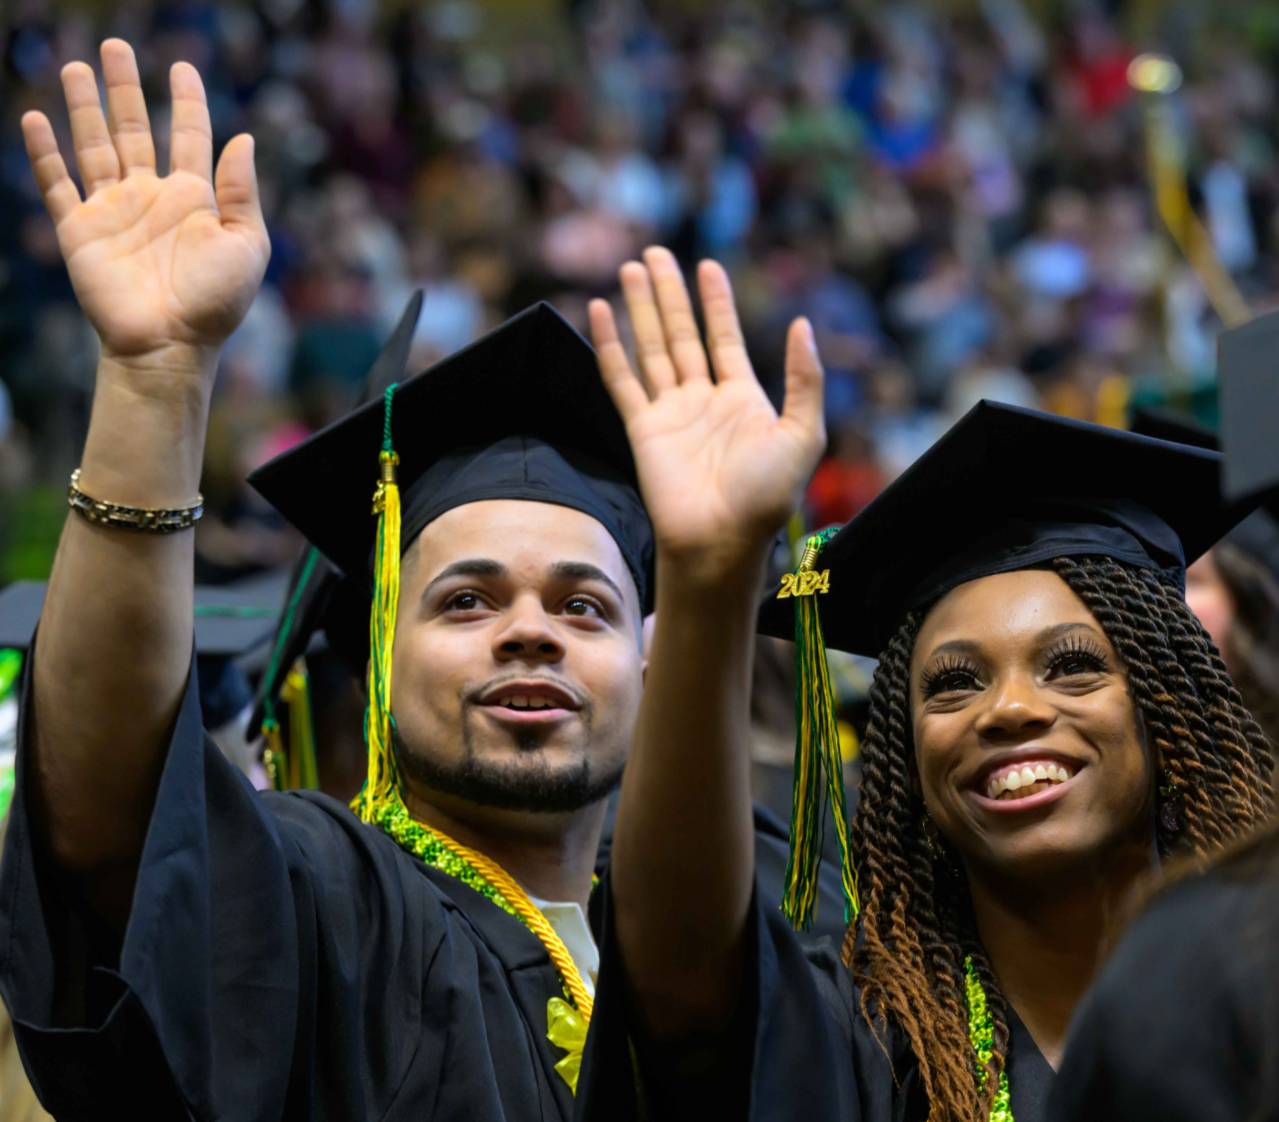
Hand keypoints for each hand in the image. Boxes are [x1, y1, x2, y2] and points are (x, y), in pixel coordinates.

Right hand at [21, 39, 268, 385]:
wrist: (170, 344)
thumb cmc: (216, 302)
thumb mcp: (247, 244)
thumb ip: (242, 191)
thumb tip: (244, 138)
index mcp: (194, 198)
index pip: (188, 135)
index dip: (186, 101)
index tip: (181, 67)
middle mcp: (151, 197)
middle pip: (134, 129)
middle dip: (124, 88)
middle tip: (115, 45)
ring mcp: (113, 211)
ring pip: (94, 146)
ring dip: (84, 107)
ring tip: (75, 67)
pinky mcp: (80, 230)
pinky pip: (58, 183)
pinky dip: (45, 152)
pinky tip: (36, 117)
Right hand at [589, 247, 824, 577]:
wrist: (721, 540)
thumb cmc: (767, 496)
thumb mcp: (803, 434)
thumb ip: (804, 379)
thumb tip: (802, 324)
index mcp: (743, 399)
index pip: (724, 338)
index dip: (715, 302)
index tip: (706, 266)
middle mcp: (703, 400)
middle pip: (682, 333)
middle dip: (669, 294)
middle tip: (655, 254)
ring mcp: (670, 413)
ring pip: (652, 348)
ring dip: (641, 309)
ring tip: (630, 268)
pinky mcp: (642, 429)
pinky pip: (622, 379)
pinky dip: (611, 345)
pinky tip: (602, 312)